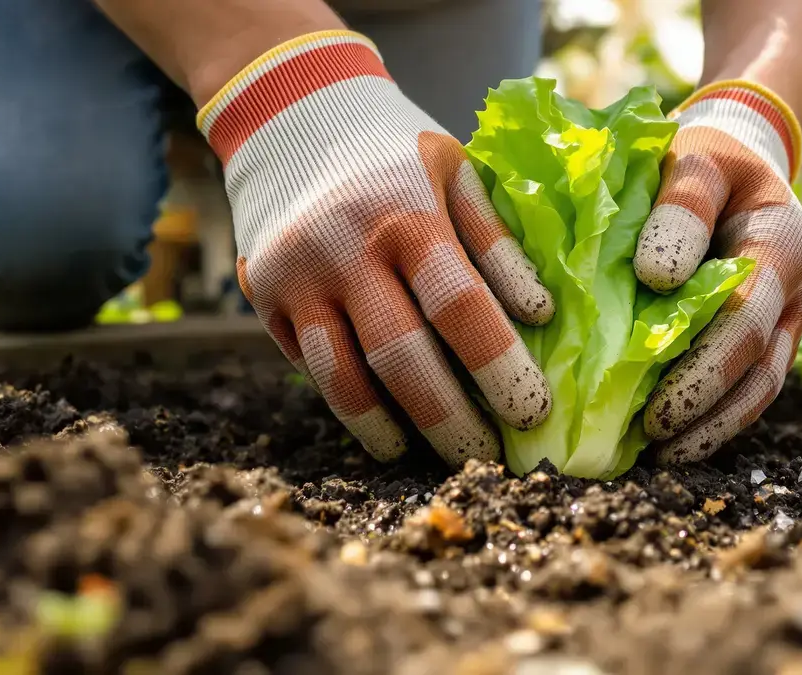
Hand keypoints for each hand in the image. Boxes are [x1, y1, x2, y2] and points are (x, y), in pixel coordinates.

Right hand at [197, 31, 553, 465]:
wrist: (288, 109)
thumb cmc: (392, 148)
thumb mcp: (455, 170)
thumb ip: (496, 243)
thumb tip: (540, 317)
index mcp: (405, 213)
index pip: (459, 306)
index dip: (499, 367)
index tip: (533, 413)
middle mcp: (343, 249)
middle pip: (401, 357)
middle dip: (450, 419)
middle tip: (487, 458)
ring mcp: (294, 277)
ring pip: (342, 379)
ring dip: (391, 429)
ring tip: (430, 456)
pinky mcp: (261, 296)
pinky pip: (310, 366)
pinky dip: (349, 404)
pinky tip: (384, 424)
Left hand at [633, 81, 801, 462]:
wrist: (735, 158)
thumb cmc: (704, 157)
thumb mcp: (694, 158)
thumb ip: (683, 204)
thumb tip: (659, 276)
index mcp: (780, 244)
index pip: (748, 316)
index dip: (707, 364)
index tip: (657, 403)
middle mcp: (792, 292)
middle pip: (758, 366)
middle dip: (705, 409)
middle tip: (648, 440)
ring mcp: (782, 321)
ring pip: (758, 389)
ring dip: (711, 429)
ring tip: (656, 458)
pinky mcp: (763, 340)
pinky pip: (746, 390)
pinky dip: (711, 422)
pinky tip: (668, 445)